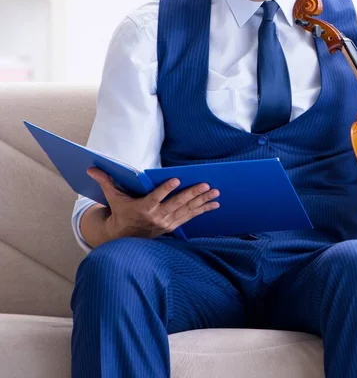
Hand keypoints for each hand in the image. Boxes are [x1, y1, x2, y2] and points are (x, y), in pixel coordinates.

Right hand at [87, 167, 219, 239]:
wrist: (124, 237)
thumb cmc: (120, 212)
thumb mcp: (112, 198)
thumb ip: (105, 181)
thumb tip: (91, 168)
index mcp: (143, 208)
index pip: (156, 197)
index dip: (166, 189)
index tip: (175, 179)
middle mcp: (157, 217)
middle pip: (177, 203)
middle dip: (193, 194)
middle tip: (206, 185)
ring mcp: (167, 222)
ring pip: (187, 210)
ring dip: (203, 201)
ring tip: (216, 193)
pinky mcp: (173, 226)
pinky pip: (191, 217)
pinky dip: (203, 210)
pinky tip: (215, 204)